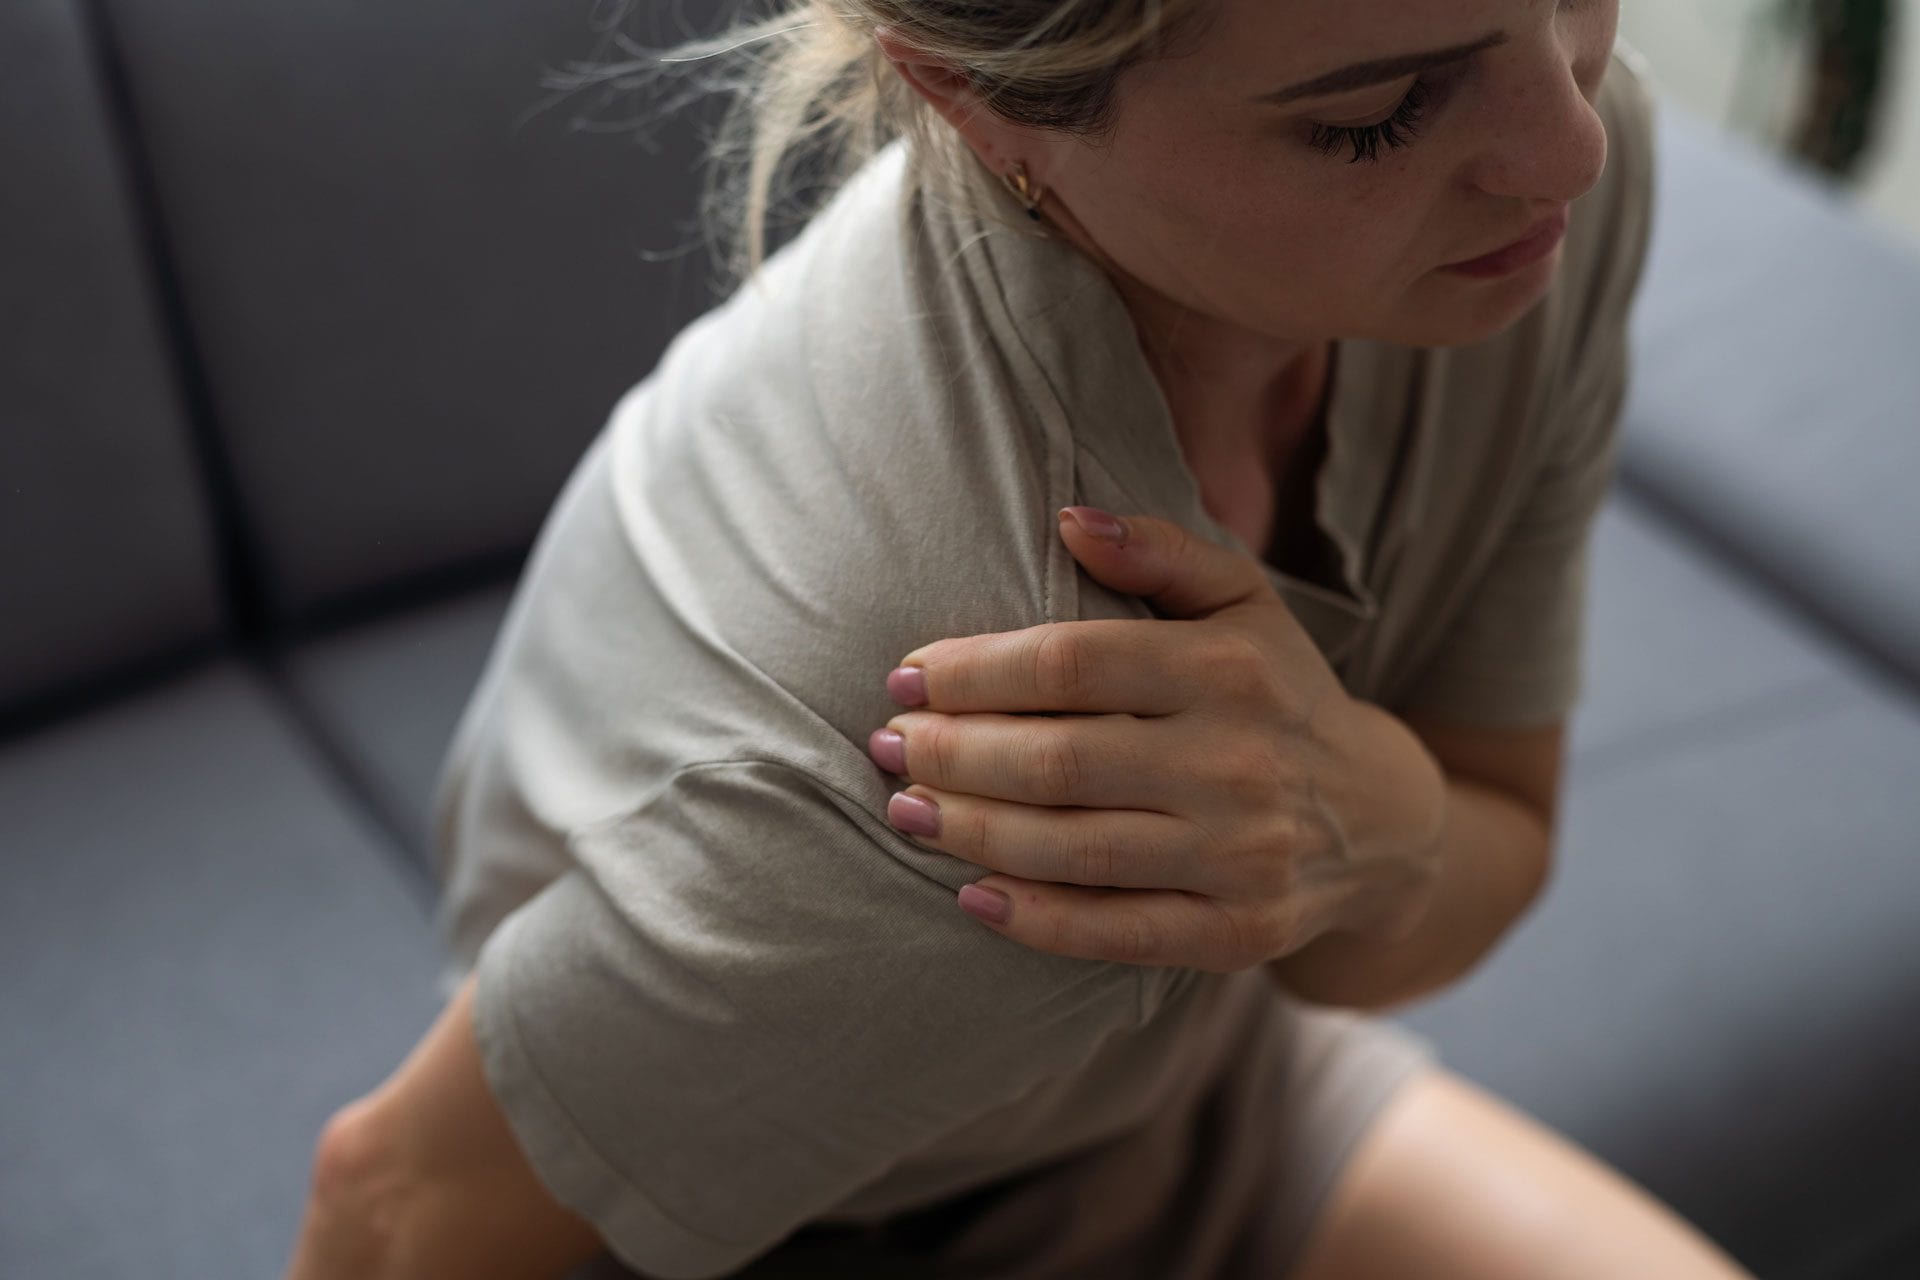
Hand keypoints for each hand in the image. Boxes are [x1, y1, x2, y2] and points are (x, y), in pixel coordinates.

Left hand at [867, 506, 1446, 971]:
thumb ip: (1161, 551)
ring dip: (970, 831)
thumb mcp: (1244, 601)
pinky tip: (969, 895)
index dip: (974, 671)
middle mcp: (1239, 761)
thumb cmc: (1276, 693)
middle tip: (888, 744)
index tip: (907, 676)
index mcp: (1231, 667)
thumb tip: (1070, 519)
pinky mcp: (1237, 932)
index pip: (1071, 662)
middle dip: (953, 753)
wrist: (1378, 820)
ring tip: (903, 809)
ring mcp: (1241, 854)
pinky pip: (1116, 932)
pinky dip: (1034, 920)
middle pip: (1058, 760)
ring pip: (1073, 848)